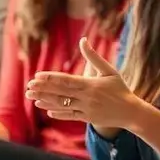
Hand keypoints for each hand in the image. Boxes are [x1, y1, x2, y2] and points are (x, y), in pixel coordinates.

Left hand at [26, 38, 143, 128]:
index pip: (66, 81)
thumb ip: (94, 57)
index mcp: (90, 85)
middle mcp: (86, 98)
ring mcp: (86, 109)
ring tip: (33, 99)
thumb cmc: (120, 88)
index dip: (51, 79)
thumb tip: (83, 40)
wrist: (131, 112)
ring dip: (46, 101)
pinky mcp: (87, 118)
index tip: (37, 76)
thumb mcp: (109, 70)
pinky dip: (58, 113)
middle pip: (60, 93)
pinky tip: (47, 111)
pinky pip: (70, 116)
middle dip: (43, 90)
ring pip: (62, 105)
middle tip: (28, 87)